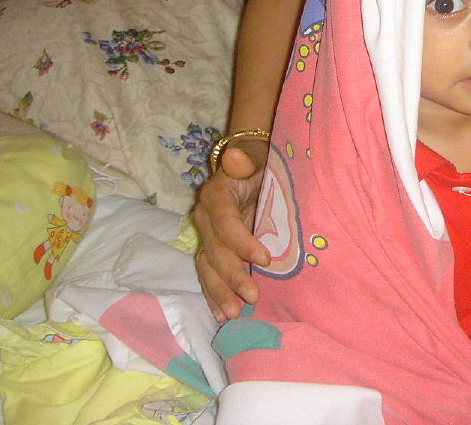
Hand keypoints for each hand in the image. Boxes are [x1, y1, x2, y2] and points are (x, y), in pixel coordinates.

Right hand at [193, 141, 270, 321]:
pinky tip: (221, 315)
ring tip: (234, 314)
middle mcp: (205, 218)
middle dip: (232, 276)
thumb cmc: (257, 162)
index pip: (225, 222)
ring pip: (207, 267)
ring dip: (220, 293)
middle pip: (214, 251)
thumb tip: (235, 156)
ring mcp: (207, 236)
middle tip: (253, 297)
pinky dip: (214, 295)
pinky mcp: (213, 249)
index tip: (265, 259)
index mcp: (216, 195)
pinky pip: (209, 274)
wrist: (249, 164)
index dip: (241, 241)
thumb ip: (244, 160)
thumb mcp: (255, 156)